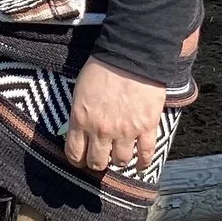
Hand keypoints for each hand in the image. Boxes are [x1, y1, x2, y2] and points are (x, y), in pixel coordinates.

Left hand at [64, 57, 166, 172]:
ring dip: (119, 161)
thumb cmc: (102, 66)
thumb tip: (78, 130)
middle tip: (101, 158)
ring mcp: (125, 131)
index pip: (74, 153)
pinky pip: (146, 154)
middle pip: (97, 162)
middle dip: (98, 163)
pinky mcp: (147, 127)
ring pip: (121, 161)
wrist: (131, 55)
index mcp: (81, 119)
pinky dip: (143, 163)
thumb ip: (79, 113)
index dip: (77, 161)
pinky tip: (141, 165)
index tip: (81, 160)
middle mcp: (102, 130)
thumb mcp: (80, 90)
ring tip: (120, 156)